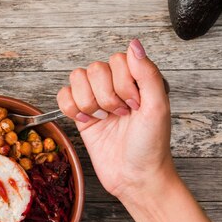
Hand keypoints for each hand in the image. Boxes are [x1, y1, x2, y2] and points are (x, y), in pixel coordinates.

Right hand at [57, 39, 175, 201]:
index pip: (117, 60)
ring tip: (102, 118)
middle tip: (120, 115)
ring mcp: (98, 101)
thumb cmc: (151, 147)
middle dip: (105, 96)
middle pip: (94, 69)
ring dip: (87, 101)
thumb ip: (147, 73)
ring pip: (77, 78)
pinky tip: (85, 121)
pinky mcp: (82, 116)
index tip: (134, 105)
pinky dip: (70, 107)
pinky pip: (63, 95)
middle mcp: (117, 87)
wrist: (135, 178)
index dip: (122, 82)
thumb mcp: (158, 107)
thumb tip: (134, 44)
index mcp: (138, 80)